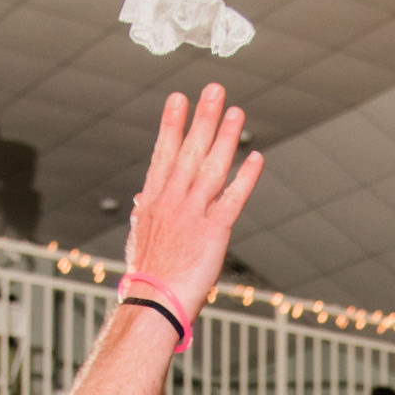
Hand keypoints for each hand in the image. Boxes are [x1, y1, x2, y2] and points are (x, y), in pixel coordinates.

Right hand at [125, 85, 264, 328]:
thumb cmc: (146, 279)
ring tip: (236, 111)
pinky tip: (255, 157)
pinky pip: (233, 198)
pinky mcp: (214, 233)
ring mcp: (192, 215)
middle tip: (214, 89)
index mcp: (151, 202)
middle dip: (203, 118)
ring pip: (211, 167)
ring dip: (225, 137)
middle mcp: (171, 202)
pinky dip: (245, 177)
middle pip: (189, 151)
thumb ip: (144, 214)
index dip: (171, 125)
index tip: (178, 99)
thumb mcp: (139, 239)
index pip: (162, 154)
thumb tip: (141, 199)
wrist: (151, 305)